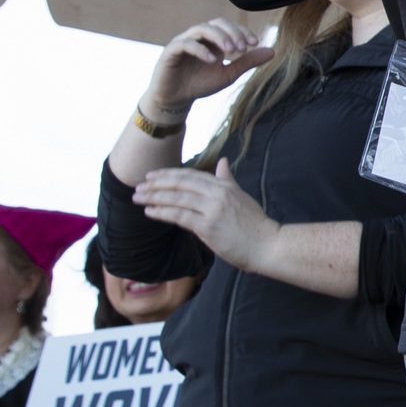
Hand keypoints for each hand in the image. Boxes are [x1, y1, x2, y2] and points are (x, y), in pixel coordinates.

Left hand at [134, 160, 278, 271]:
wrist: (267, 244)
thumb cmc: (255, 224)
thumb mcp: (241, 196)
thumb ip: (228, 179)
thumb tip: (222, 162)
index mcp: (224, 185)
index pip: (191, 175)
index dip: (169, 174)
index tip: (152, 175)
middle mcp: (217, 194)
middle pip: (180, 184)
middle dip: (156, 184)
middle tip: (138, 186)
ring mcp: (212, 209)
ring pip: (176, 199)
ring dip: (154, 197)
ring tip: (138, 198)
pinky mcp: (208, 226)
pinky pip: (179, 216)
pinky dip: (162, 212)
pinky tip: (150, 212)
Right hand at [143, 20, 271, 117]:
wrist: (176, 100)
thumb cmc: (200, 84)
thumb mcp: (228, 74)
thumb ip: (247, 62)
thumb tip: (272, 51)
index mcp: (212, 40)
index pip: (228, 27)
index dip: (242, 31)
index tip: (255, 42)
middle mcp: (198, 37)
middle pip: (216, 23)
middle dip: (232, 32)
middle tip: (243, 47)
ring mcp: (183, 42)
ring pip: (201, 29)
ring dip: (218, 36)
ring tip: (231, 50)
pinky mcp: (170, 52)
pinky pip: (185, 44)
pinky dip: (200, 49)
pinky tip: (212, 60)